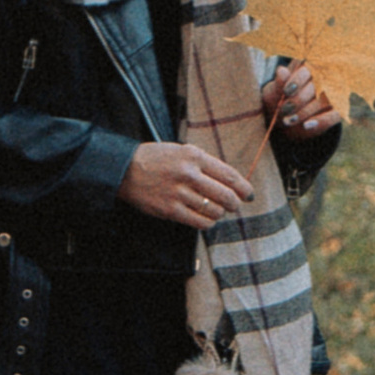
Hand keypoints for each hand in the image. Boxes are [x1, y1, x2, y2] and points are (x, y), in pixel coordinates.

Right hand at [119, 138, 255, 228]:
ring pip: (214, 210)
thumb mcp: (182, 151)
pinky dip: (208, 223)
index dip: (243, 187)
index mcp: (194, 156)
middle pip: (225, 195)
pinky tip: (206, 219)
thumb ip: (206, 164)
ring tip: (217, 211)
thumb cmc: (157, 159)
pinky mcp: (170, 210)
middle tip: (235, 206)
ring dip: (220, 214)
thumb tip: (232, 181)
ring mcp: (179, 193)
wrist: (126, 170)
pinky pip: (199, 222)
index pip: (229, 175)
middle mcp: (188, 174)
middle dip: (235, 204)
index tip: (249, 194)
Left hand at [265, 61, 338, 142]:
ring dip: (306, 112)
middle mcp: (323, 80)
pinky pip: (335, 115)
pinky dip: (321, 121)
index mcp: (307, 69)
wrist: (284, 118)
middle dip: (299, 99)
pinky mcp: (336, 111)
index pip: (307, 70)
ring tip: (288, 121)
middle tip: (284, 110)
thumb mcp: (274, 91)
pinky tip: (306, 126)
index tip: (286, 91)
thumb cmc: (280, 99)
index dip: (297, 80)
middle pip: (316, 86)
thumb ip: (278, 82)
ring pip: (324, 101)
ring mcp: (331, 96)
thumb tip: (281, 71)